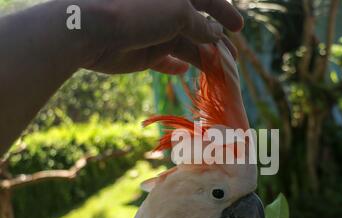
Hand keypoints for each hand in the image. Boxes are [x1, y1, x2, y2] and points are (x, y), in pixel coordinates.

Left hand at [83, 0, 242, 73]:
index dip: (224, 12)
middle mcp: (166, 11)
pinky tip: (185, 71)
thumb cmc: (139, 10)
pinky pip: (165, 61)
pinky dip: (176, 66)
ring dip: (203, 58)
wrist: (93, 30)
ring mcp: (155, 33)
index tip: (239, 28)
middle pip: (198, 27)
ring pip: (186, 47)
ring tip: (220, 72)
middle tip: (233, 59)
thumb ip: (202, 25)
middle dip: (217, 42)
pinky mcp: (144, 53)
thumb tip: (215, 34)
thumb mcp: (180, 12)